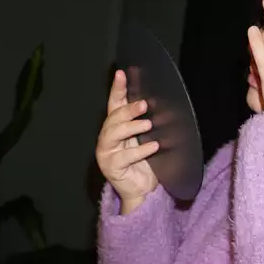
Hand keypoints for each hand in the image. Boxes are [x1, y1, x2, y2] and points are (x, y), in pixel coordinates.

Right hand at [96, 70, 158, 212]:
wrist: (144, 189)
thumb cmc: (146, 162)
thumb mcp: (148, 138)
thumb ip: (147, 122)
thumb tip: (157, 101)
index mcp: (116, 127)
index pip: (114, 104)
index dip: (117, 88)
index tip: (122, 74)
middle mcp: (107, 138)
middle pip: (112, 119)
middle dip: (127, 110)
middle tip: (143, 105)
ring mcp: (106, 153)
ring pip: (113, 135)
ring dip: (131, 127)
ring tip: (148, 125)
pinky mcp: (111, 168)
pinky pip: (125, 157)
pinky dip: (140, 150)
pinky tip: (153, 147)